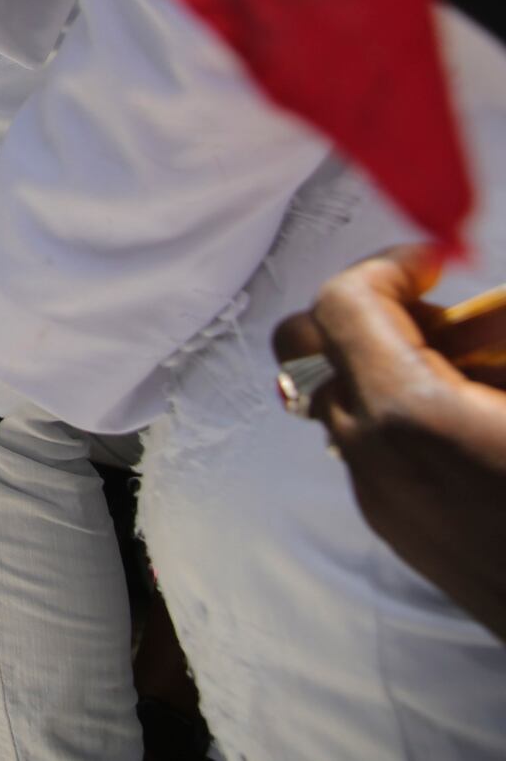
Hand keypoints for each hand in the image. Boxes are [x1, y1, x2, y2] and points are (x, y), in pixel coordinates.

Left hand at [275, 248, 505, 640]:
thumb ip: (499, 337)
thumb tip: (484, 315)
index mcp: (409, 412)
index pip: (340, 305)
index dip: (385, 267)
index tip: (436, 264)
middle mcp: (373, 456)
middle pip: (312, 350)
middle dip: (370, 314)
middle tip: (446, 313)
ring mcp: (382, 501)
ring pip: (342, 401)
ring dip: (389, 365)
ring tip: (477, 365)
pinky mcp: (404, 535)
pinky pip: (375, 451)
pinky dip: (406, 415)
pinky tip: (481, 421)